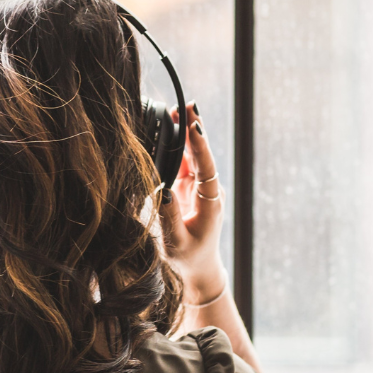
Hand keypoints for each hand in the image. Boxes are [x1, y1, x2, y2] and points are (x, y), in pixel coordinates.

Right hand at [158, 101, 226, 303]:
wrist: (199, 267)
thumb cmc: (188, 258)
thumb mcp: (176, 242)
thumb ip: (169, 217)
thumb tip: (161, 190)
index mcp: (210, 201)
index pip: (206, 167)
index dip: (200, 146)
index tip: (195, 126)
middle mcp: (209, 189)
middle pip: (202, 154)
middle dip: (194, 129)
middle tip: (187, 105)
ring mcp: (200, 186)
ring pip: (194, 155)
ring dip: (187, 133)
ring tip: (178, 109)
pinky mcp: (190, 187)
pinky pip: (185, 162)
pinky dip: (179, 145)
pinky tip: (172, 127)